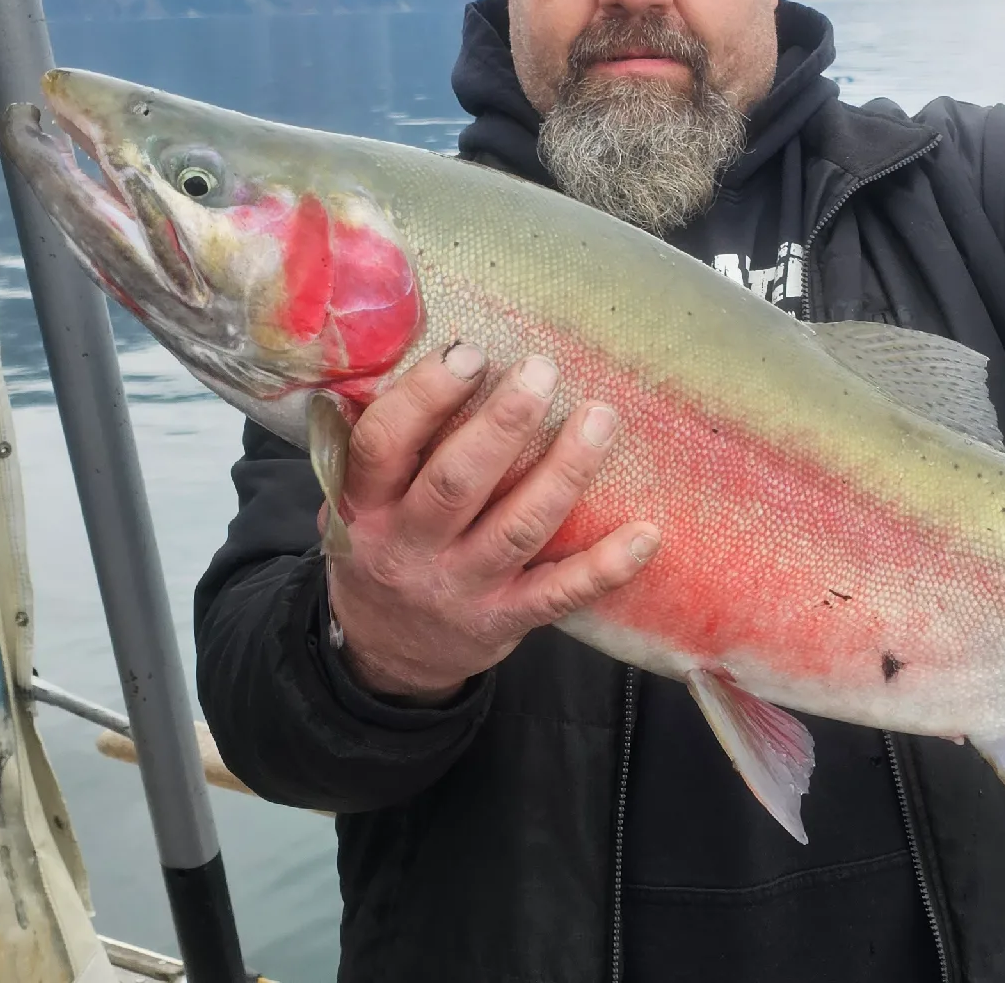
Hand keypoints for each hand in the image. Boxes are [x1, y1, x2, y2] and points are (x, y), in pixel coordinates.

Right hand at [320, 341, 658, 704]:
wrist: (385, 653)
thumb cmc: (383, 547)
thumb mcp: (358, 499)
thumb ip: (388, 443)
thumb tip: (438, 351)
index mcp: (366, 505)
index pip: (384, 445)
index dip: (425, 396)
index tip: (469, 353)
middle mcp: (410, 546)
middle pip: (456, 481)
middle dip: (504, 424)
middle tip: (542, 370)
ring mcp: (460, 586)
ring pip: (517, 528)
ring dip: (564, 470)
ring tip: (601, 417)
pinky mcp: (504, 619)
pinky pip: (559, 594)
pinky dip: (604, 567)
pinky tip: (645, 534)